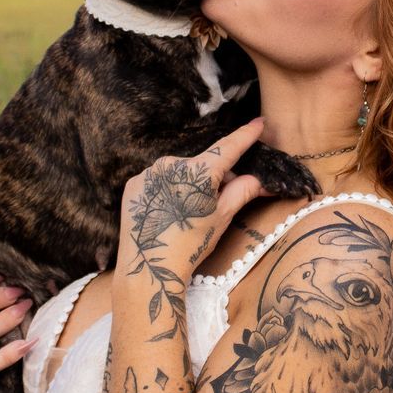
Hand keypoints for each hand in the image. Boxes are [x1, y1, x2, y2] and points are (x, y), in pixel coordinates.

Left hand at [118, 119, 266, 276]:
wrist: (149, 269)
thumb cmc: (190, 246)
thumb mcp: (222, 218)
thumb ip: (242, 191)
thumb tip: (258, 179)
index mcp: (199, 172)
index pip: (228, 147)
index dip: (246, 135)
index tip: (258, 123)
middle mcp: (172, 164)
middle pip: (203, 164)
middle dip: (215, 177)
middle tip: (219, 203)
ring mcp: (149, 172)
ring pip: (180, 172)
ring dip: (190, 184)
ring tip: (187, 214)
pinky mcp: (134, 184)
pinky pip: (159, 180)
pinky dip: (169, 190)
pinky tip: (168, 212)